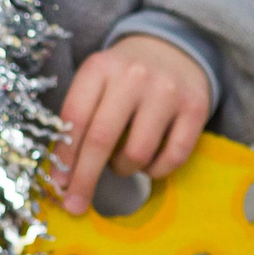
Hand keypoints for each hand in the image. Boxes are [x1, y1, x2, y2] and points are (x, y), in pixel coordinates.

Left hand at [52, 33, 211, 214]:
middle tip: (75, 206)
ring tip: (120, 164)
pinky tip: (148, 164)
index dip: (64, 156)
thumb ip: (80, 118)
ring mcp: (167, 91)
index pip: (75, 118)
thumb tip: (62, 176)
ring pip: (137, 152)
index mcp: (99, 68)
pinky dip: (155, 170)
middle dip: (85, 178)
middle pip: (102, 139)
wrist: (172, 49)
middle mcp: (133, 77)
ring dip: (122, 170)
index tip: (57, 185)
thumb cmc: (122, 77)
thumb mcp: (96, 83)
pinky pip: (173, 156)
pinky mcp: (196, 108)